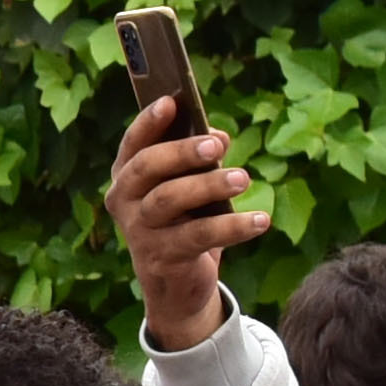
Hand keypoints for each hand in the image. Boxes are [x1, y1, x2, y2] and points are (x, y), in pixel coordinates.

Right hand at [105, 89, 250, 354]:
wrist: (176, 283)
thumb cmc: (182, 220)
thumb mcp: (188, 186)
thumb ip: (199, 159)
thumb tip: (219, 136)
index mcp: (127, 176)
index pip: (133, 144)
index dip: (149, 122)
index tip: (172, 101)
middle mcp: (125, 201)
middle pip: (147, 169)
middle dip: (181, 152)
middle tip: (216, 145)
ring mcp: (140, 231)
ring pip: (169, 200)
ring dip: (208, 185)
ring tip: (243, 178)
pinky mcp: (163, 258)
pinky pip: (199, 237)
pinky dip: (233, 227)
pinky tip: (260, 219)